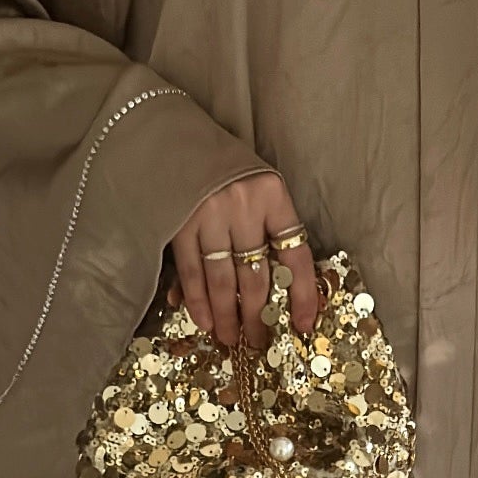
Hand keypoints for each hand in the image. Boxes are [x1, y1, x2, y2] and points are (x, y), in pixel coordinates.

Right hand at [169, 169, 319, 353]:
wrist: (172, 135)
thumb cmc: (222, 165)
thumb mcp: (257, 185)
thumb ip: (269, 227)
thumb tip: (280, 288)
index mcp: (274, 196)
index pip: (296, 255)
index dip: (302, 295)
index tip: (305, 325)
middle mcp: (245, 206)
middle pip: (257, 276)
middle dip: (259, 316)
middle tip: (258, 342)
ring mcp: (210, 215)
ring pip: (223, 280)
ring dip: (228, 316)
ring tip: (232, 339)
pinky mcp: (179, 223)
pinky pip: (193, 272)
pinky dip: (198, 301)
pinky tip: (205, 321)